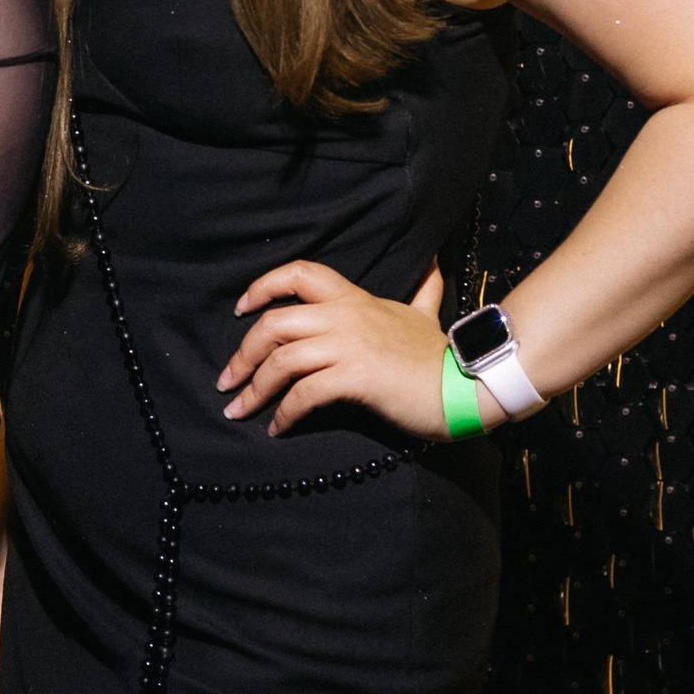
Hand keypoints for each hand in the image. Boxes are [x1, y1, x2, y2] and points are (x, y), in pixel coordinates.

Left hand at [217, 260, 489, 439]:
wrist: (466, 384)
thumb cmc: (438, 355)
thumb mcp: (424, 312)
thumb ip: (422, 289)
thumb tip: (431, 265)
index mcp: (353, 298)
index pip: (299, 273)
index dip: (263, 286)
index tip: (241, 308)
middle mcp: (345, 316)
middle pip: (274, 323)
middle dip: (242, 353)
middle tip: (227, 380)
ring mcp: (349, 346)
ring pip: (282, 360)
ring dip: (254, 389)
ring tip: (239, 410)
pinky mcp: (356, 378)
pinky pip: (304, 394)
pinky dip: (284, 413)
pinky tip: (278, 428)